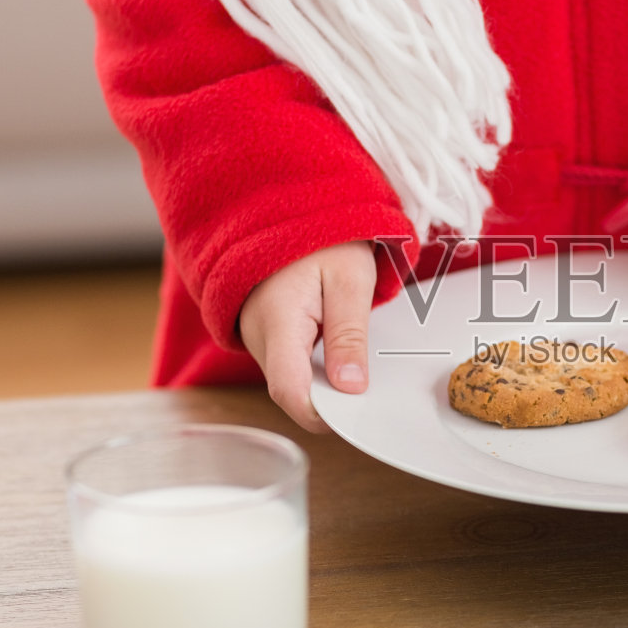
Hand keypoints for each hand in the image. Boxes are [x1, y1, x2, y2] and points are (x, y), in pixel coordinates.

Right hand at [239, 241, 376, 432]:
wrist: (288, 210)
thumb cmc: (322, 238)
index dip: (320, 414)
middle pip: (291, 392)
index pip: (289, 391)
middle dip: (328, 401)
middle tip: (370, 393)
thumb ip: (349, 335)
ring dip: (323, 383)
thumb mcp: (350, 280)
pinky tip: (340, 356)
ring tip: (357, 366)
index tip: (354, 418)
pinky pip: (291, 366)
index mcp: (276, 321)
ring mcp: (258, 338)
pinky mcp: (266, 337)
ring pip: (292, 381)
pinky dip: (316, 369)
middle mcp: (258, 336)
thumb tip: (350, 386)